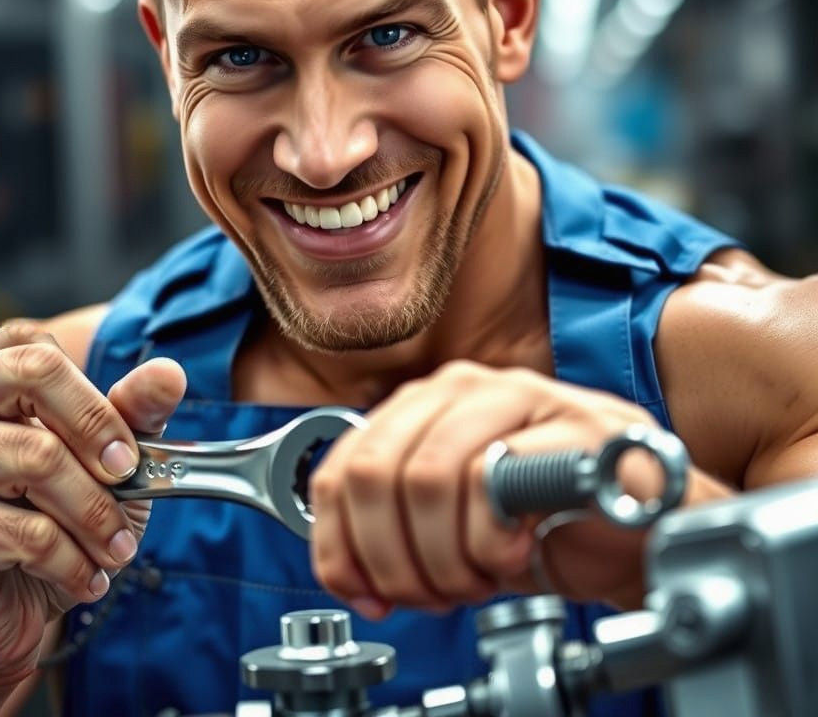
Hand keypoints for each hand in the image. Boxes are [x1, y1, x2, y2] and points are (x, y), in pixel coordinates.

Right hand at [0, 322, 184, 684]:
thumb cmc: (48, 519)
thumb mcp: (102, 459)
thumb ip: (133, 411)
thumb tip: (168, 374)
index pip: (41, 350)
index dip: (95, 399)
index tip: (127, 452)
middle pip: (35, 377)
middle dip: (98, 436)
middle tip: (130, 483)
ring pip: (36, 458)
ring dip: (95, 514)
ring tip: (116, 548)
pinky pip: (26, 532)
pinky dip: (73, 561)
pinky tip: (86, 579)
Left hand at [309, 362, 666, 618]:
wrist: (641, 522)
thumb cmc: (544, 518)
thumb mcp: (445, 524)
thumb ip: (390, 530)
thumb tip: (345, 571)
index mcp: (421, 405)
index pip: (339, 469)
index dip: (339, 542)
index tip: (362, 589)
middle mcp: (460, 389)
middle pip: (374, 474)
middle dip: (392, 557)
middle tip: (429, 592)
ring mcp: (514, 398)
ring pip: (426, 478)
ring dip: (445, 556)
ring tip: (476, 575)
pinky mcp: (565, 427)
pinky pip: (492, 483)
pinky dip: (491, 542)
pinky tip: (513, 553)